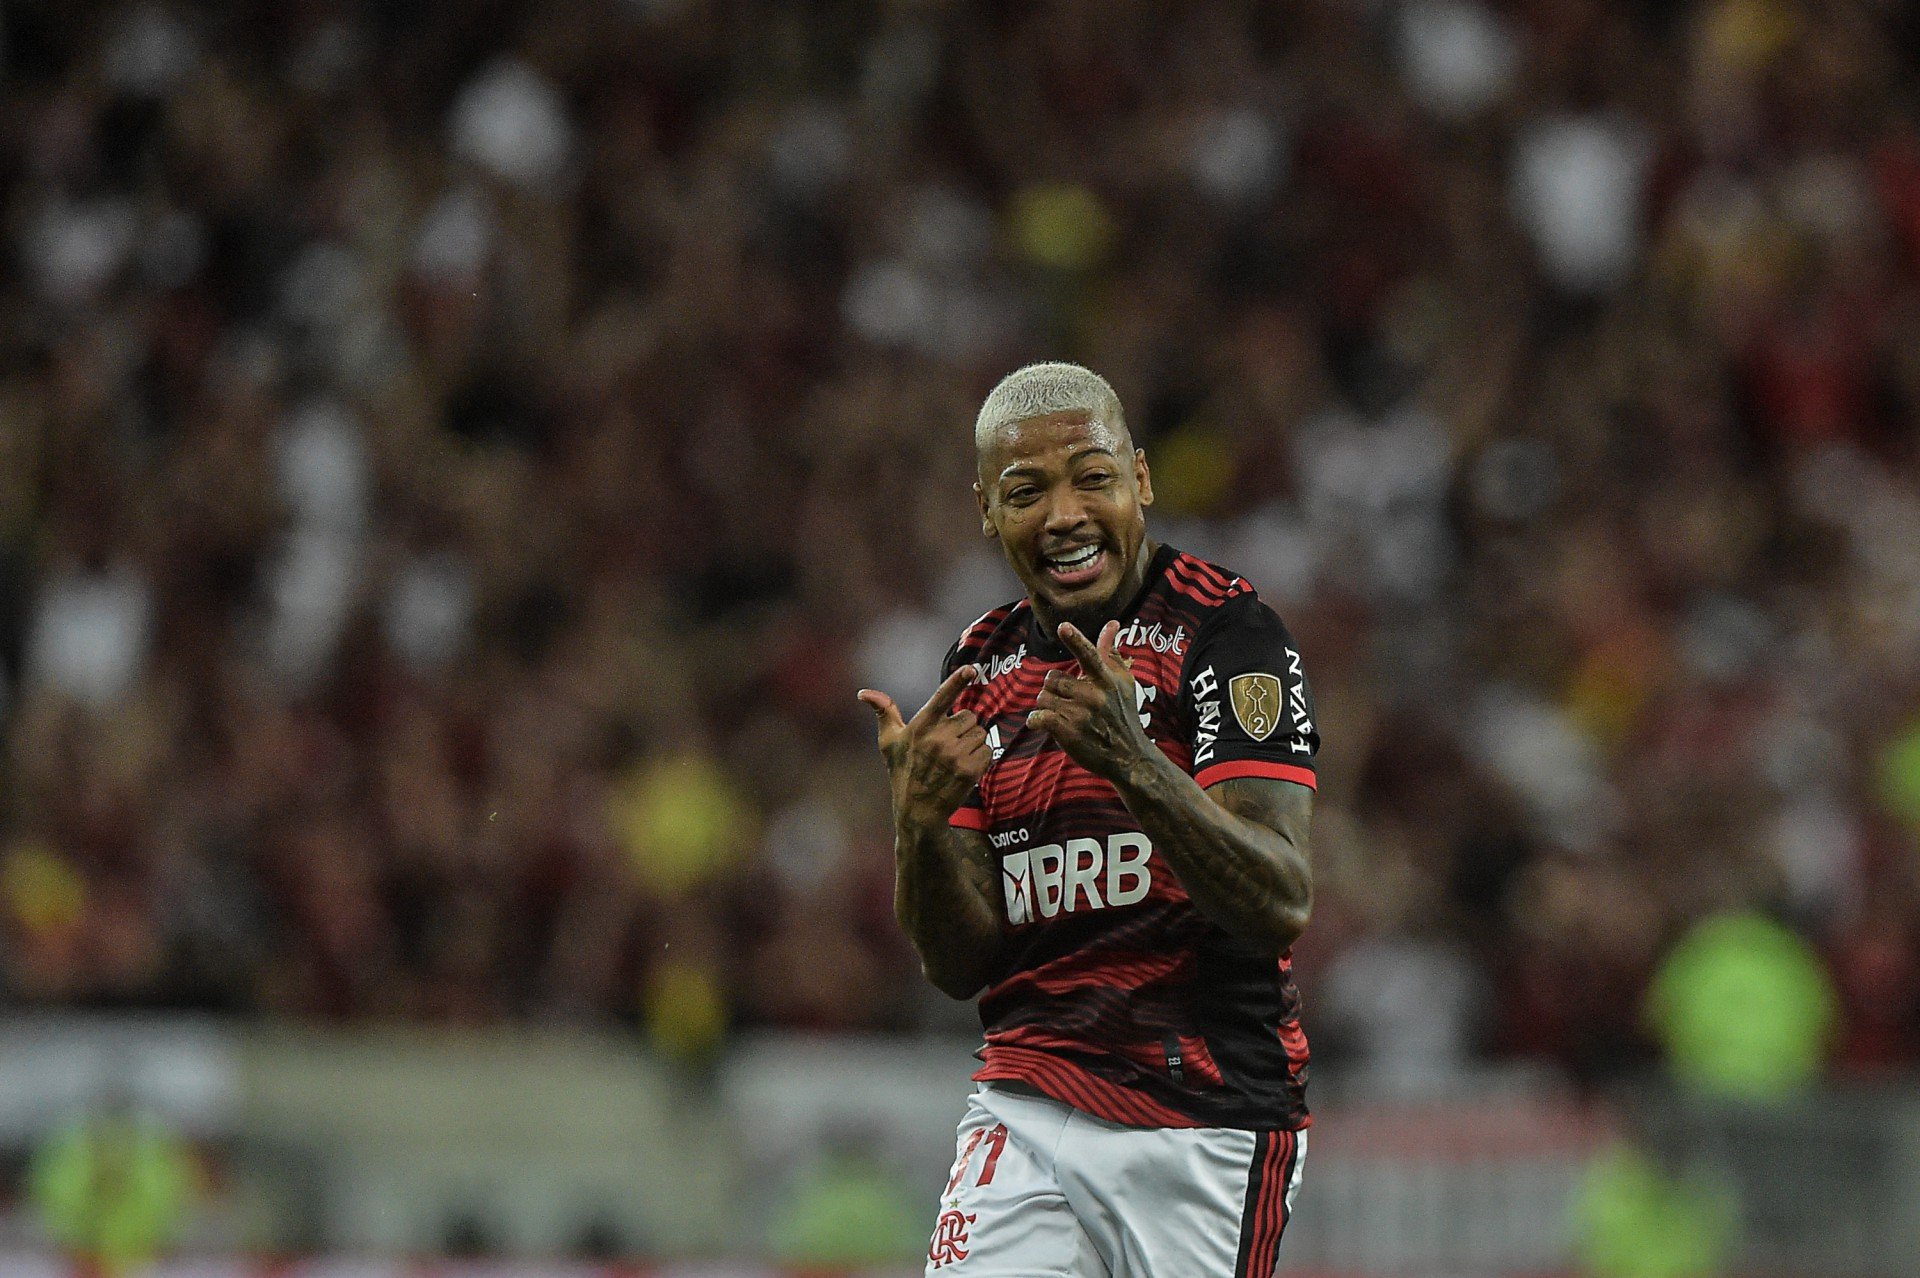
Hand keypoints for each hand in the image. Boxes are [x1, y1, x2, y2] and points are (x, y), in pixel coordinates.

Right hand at [858, 666, 990, 828]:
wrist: (918, 811)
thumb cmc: (902, 771)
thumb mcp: (888, 742)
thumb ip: (884, 712)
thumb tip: (863, 693)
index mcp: (920, 726)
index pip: (942, 697)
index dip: (957, 681)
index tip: (972, 669)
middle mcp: (938, 738)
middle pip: (970, 716)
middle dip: (962, 727)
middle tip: (947, 744)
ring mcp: (955, 755)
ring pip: (981, 733)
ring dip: (972, 743)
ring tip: (954, 758)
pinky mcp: (970, 770)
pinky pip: (988, 751)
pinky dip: (981, 758)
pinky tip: (964, 768)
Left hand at [1026, 621, 1154, 783]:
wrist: (1128, 756)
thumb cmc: (1123, 714)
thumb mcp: (1123, 682)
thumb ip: (1111, 652)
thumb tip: (1112, 623)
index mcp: (1106, 680)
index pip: (1089, 655)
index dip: (1075, 640)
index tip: (1064, 627)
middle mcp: (1094, 695)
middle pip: (1051, 678)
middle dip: (1054, 689)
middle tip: (1069, 700)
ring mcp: (1081, 715)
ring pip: (1043, 697)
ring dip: (1047, 705)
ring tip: (1063, 714)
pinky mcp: (1069, 733)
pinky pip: (1039, 716)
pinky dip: (1036, 720)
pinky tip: (1042, 722)